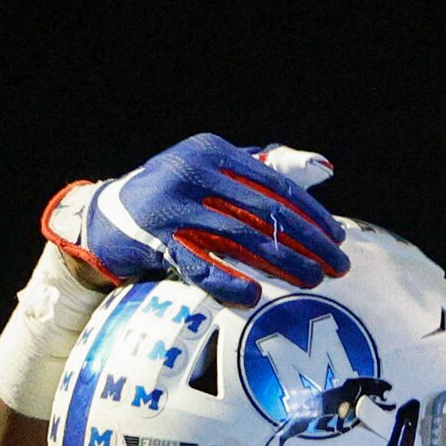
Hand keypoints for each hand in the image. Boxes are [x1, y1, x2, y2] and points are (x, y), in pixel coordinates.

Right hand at [42, 133, 350, 305]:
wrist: (107, 215)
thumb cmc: (176, 192)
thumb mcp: (213, 167)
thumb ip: (263, 167)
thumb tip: (323, 167)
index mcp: (213, 151)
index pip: (276, 184)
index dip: (312, 214)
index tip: (338, 238)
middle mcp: (192, 172)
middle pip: (265, 212)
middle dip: (308, 242)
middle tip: (337, 266)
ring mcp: (172, 206)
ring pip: (239, 238)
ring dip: (282, 263)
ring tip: (312, 280)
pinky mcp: (154, 239)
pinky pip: (198, 264)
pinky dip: (226, 280)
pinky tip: (255, 295)